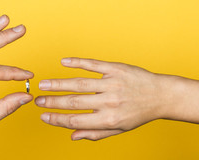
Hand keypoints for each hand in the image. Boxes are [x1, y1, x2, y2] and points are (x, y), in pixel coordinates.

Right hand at [35, 57, 168, 140]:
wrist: (161, 96)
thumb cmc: (139, 113)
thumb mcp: (120, 129)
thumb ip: (95, 133)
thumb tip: (73, 136)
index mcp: (109, 119)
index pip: (75, 121)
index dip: (56, 119)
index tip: (43, 116)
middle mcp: (109, 102)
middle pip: (74, 102)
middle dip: (52, 102)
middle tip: (37, 100)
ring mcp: (112, 83)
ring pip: (80, 83)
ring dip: (59, 84)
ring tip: (43, 84)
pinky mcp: (116, 68)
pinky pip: (93, 64)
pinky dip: (77, 63)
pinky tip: (64, 62)